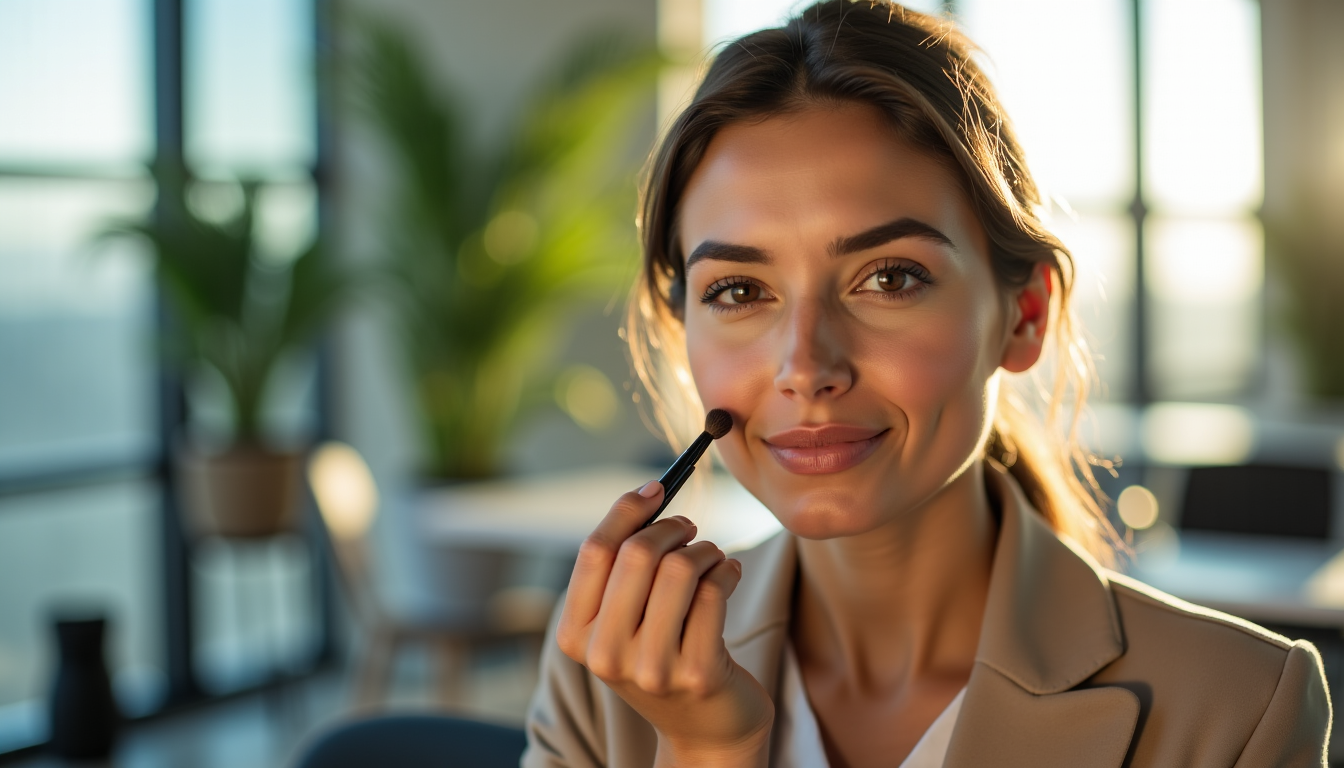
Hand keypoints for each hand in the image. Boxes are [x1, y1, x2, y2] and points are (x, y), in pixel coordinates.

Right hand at [556, 481, 773, 766]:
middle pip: (637, 554)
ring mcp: (651, 669)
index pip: (594, 551)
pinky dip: (728, 570)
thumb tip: (648, 493)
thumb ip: (623, 567)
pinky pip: (715, 591)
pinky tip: (730, 576)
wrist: (707, 729)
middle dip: (672, 527)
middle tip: (689, 527)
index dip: (627, 509)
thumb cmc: (665, 654)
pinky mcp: (698, 673)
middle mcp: (606, 656)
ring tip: (712, 557)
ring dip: (704, 550)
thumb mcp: (626, 619)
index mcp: (576, 636)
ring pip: (680, 569)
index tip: (656, 488)